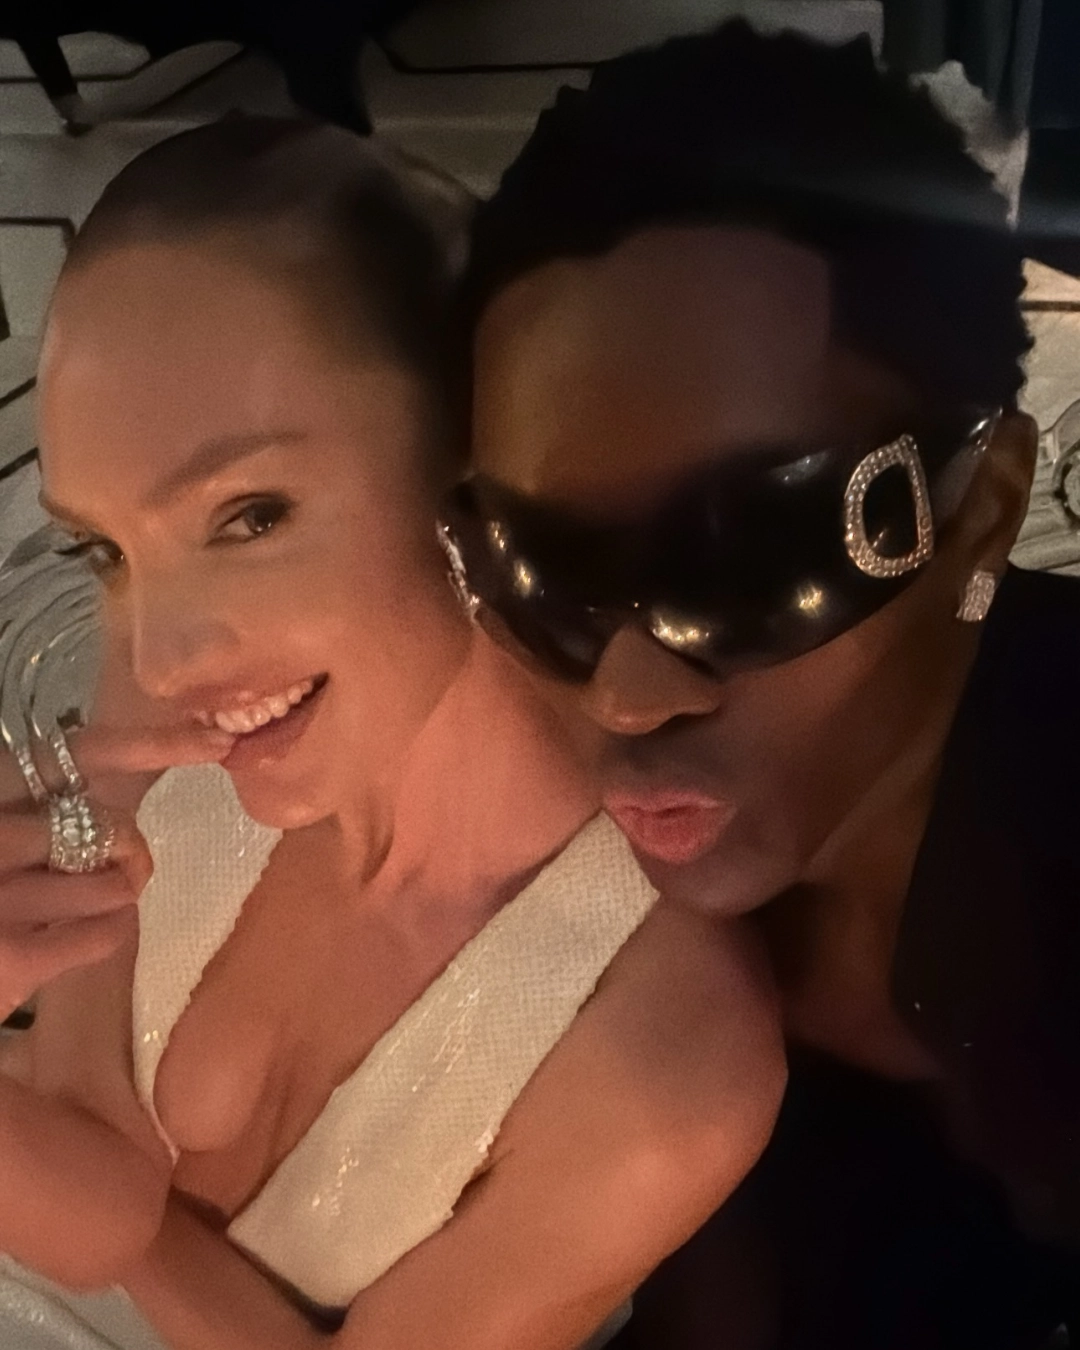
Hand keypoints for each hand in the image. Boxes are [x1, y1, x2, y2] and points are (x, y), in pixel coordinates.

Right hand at [0, 725, 232, 1018]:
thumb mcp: (7, 822)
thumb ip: (46, 802)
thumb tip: (126, 797)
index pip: (86, 753)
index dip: (157, 744)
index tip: (218, 741)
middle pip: (113, 828)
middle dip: (127, 847)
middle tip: (110, 863)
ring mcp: (3, 899)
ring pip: (117, 884)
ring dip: (116, 890)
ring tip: (79, 898)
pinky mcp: (13, 960)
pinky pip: (107, 932)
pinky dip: (112, 927)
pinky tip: (83, 927)